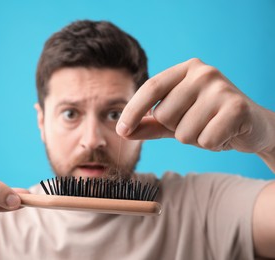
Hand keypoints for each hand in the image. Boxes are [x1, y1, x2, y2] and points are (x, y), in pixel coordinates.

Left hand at [116, 58, 274, 154]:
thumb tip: (122, 130)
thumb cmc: (208, 120)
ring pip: (183, 132)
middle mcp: (203, 73)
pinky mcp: (237, 107)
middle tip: (197, 123)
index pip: (150, 87)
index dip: (132, 110)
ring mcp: (221, 88)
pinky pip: (205, 141)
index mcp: (185, 70)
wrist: (253, 127)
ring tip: (212, 128)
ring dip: (195, 139)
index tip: (121, 130)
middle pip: (164, 114)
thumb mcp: (175, 121)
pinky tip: (225, 135)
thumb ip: (149, 124)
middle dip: (176, 129)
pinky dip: (212, 145)